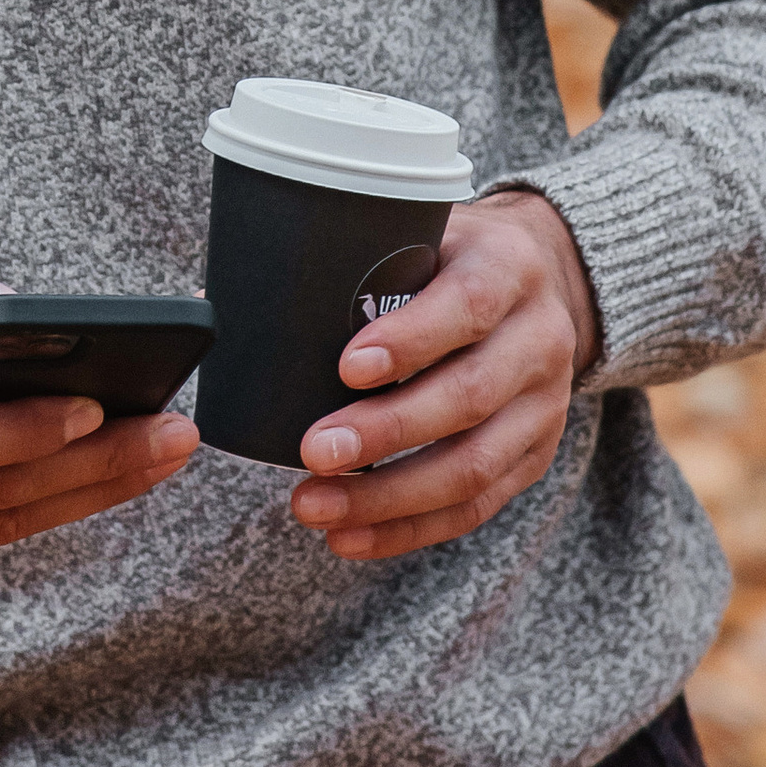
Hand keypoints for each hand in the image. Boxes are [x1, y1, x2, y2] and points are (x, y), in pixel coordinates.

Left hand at [288, 189, 598, 562]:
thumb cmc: (450, 255)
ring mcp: (545, 404)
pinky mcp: (534, 455)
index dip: (410, 340)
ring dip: (389, 497)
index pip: (468, 305)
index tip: (345, 367)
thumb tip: (220, 300)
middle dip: (386, 432)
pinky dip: (409, 528)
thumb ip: (352, 259)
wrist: (543, 279)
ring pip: (474, 465)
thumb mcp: (423, 229)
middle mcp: (540, 338)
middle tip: (313, 451)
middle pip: (470, 396)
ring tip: (314, 505)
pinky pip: (476, 506)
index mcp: (509, 266)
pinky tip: (351, 537)